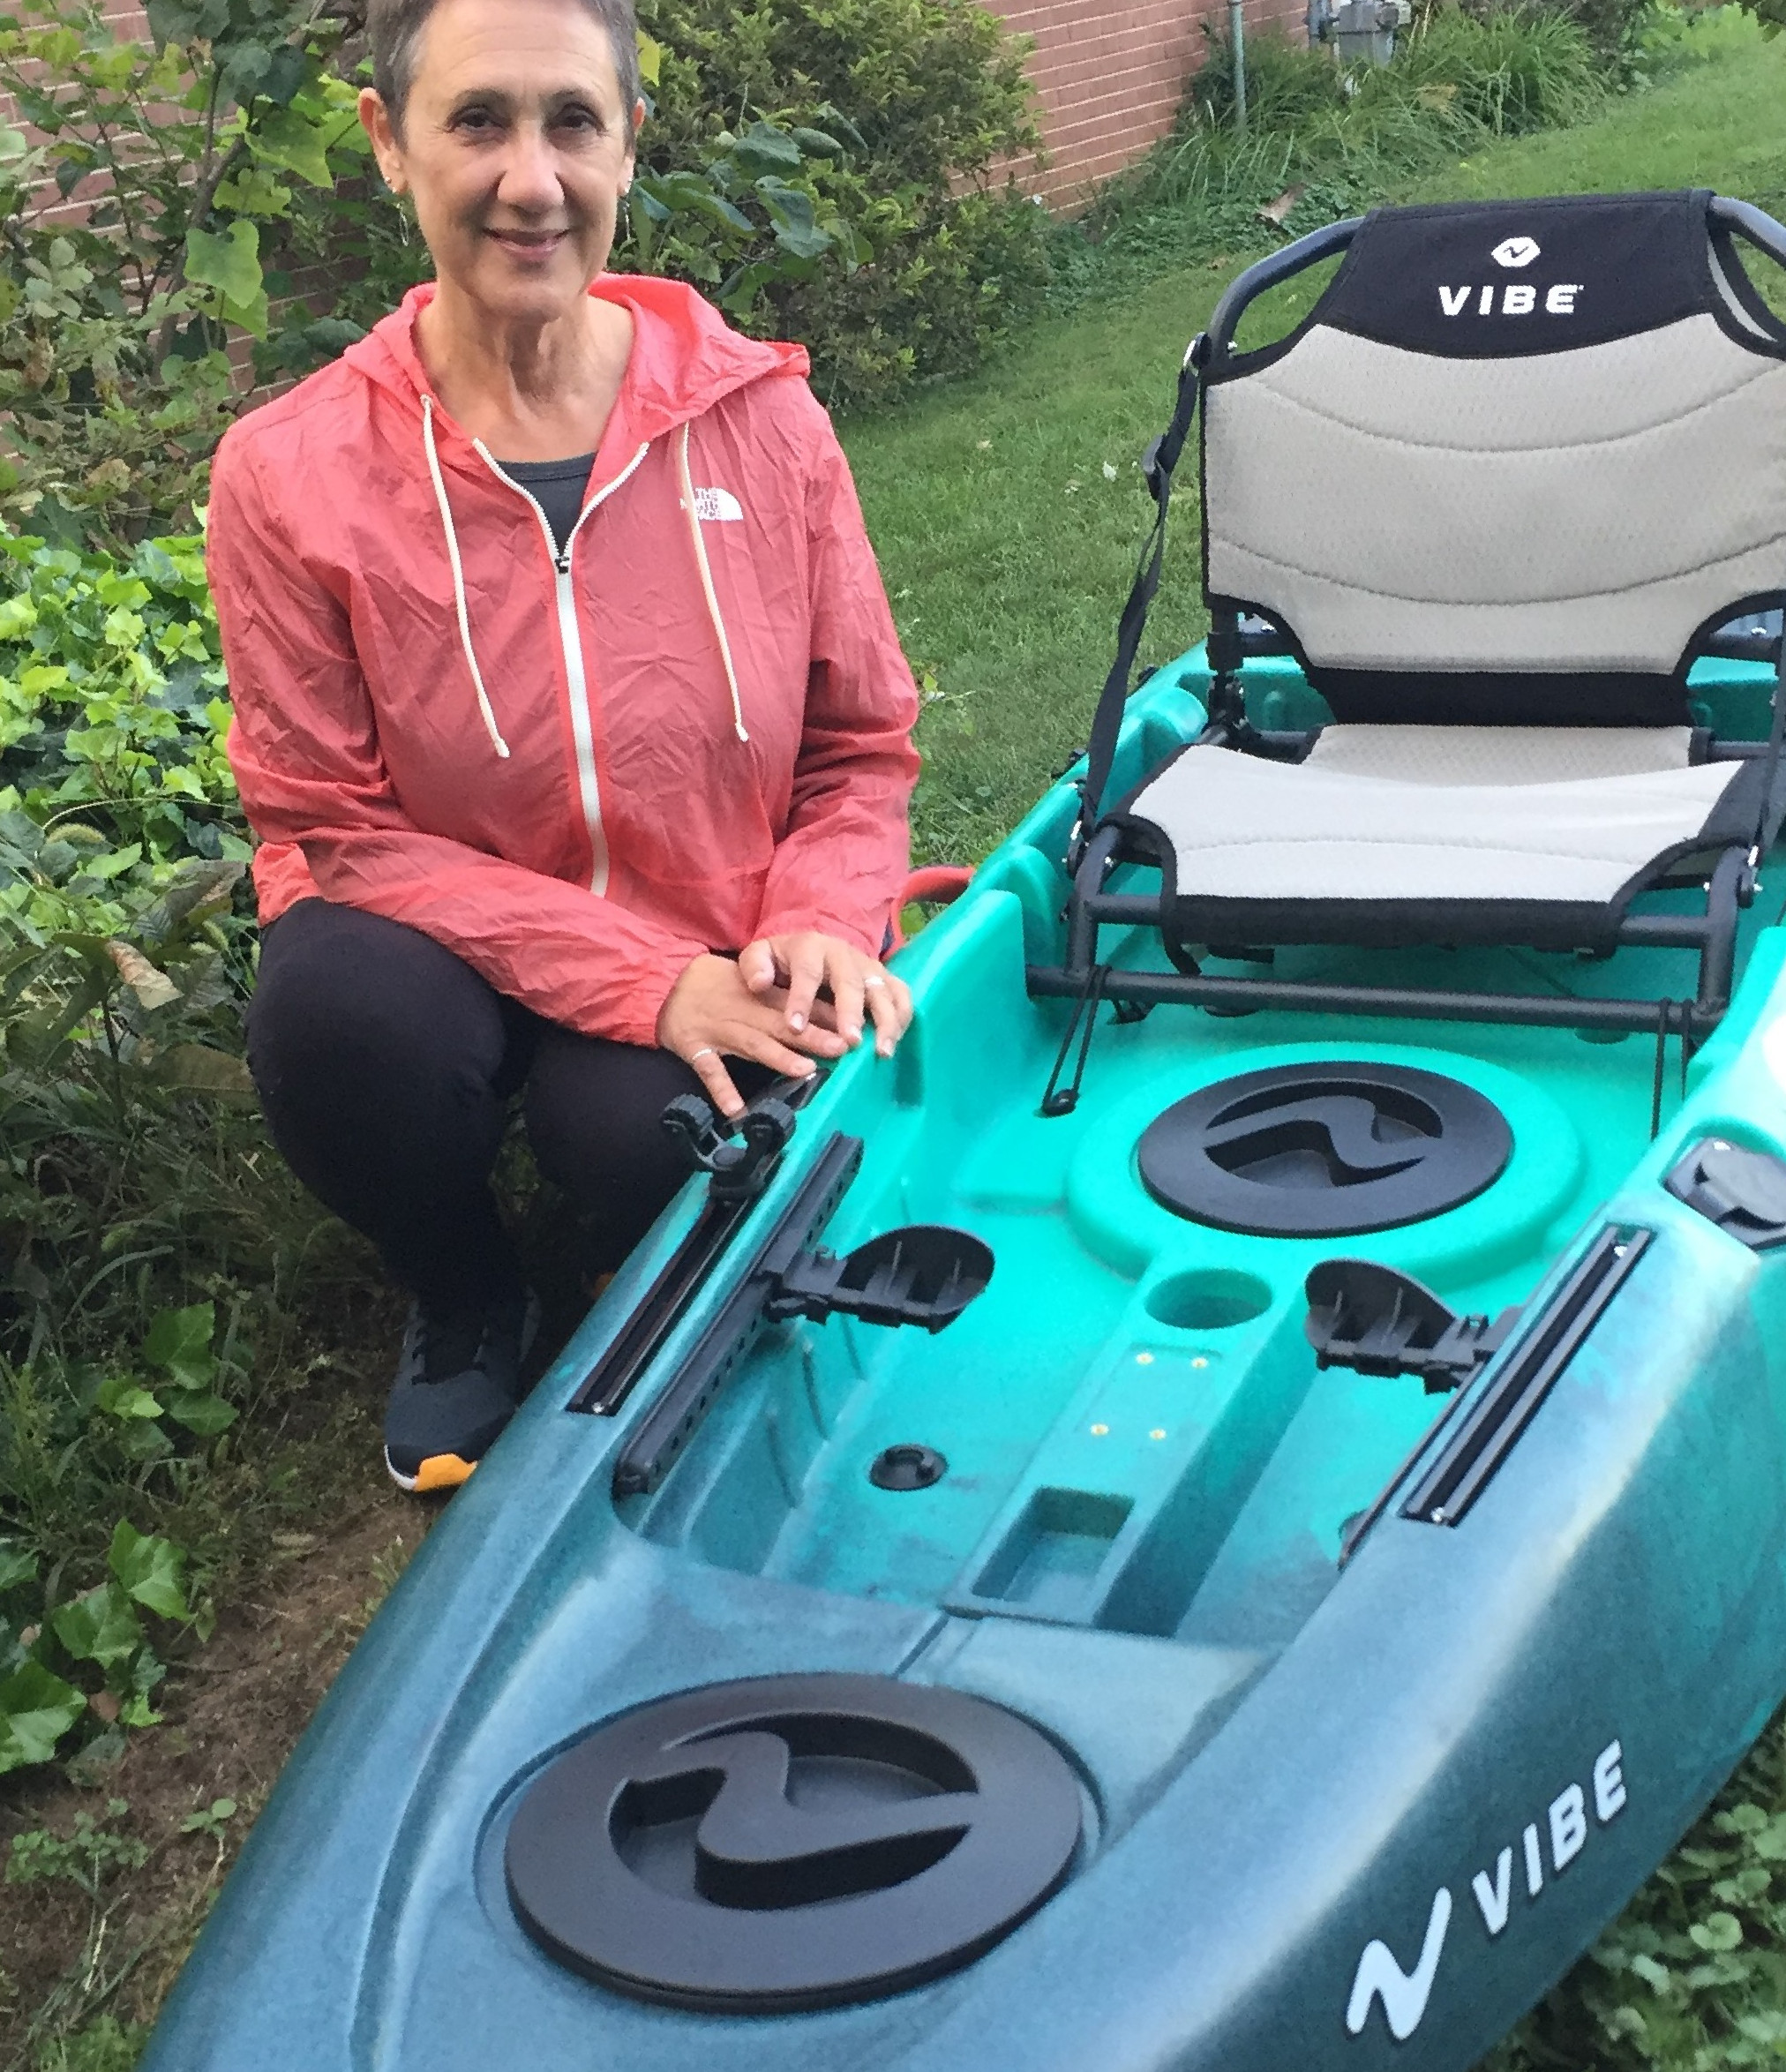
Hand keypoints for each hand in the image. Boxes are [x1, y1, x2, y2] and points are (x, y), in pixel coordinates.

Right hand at [657, 952, 847, 1118]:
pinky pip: (710, 1071)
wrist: (667, 983)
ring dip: (778, 1058)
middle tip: (842, 1048)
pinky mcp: (695, 1048)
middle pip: (781, 1024)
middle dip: (812, 1036)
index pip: (796, 1003)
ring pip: (753, 1045)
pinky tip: (736, 1110)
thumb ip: (785, 999)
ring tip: (805, 1071)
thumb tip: (832, 1015)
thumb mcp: (753, 984)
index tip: (852, 1026)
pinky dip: (722, 1090)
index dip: (824, 1014)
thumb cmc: (720, 987)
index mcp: (759, 996)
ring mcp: (720, 1031)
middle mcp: (743, 1012)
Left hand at [737, 931, 912, 1060]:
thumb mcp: (760, 955)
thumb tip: (759, 983)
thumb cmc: (783, 960)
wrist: (812, 946)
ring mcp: (869, 966)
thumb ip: (754, 966)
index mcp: (810, 947)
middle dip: (851, 1012)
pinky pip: (901, 995)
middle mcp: (844, 954)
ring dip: (886, 1021)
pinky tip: (893, 1043)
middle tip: (850, 1041)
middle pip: (851, 982)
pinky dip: (902, 1018)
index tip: (794, 1027)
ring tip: (881, 1051)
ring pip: (883, 990)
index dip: (802, 999)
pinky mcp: (885, 978)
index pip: (807, 972)